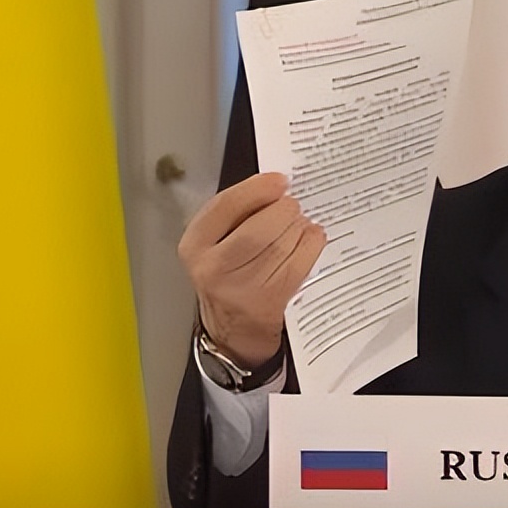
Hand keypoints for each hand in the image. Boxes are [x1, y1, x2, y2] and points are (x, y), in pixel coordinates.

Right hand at [178, 172, 326, 366]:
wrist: (233, 326)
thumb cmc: (228, 274)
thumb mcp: (215, 243)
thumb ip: (236, 214)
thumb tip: (274, 185)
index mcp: (196, 245)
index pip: (226, 206)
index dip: (256, 189)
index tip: (278, 181)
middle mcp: (215, 268)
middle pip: (260, 227)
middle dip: (283, 210)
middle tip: (292, 206)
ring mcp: (244, 287)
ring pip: (283, 243)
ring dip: (299, 225)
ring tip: (300, 222)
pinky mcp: (272, 300)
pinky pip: (301, 262)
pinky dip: (311, 243)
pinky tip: (310, 237)